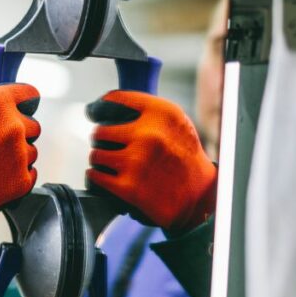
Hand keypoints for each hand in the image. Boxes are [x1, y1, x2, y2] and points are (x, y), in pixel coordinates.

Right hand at [0, 85, 40, 217]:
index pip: (30, 94)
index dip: (23, 102)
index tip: (19, 108)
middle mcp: (14, 126)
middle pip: (32, 126)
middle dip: (17, 131)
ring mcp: (20, 155)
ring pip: (31, 151)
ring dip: (16, 155)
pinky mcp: (21, 181)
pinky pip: (30, 173)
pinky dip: (17, 175)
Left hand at [86, 90, 216, 233]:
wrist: (200, 196)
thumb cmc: (185, 158)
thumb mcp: (176, 123)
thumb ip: (147, 112)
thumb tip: (105, 104)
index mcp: (162, 113)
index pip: (115, 100)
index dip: (102, 107)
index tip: (97, 113)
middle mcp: (149, 134)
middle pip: (100, 131)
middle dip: (103, 140)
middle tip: (112, 147)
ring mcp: (137, 161)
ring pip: (96, 155)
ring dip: (101, 160)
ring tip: (113, 164)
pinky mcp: (128, 187)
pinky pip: (95, 176)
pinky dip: (98, 177)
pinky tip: (108, 178)